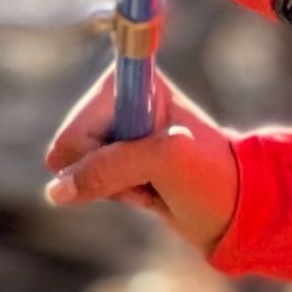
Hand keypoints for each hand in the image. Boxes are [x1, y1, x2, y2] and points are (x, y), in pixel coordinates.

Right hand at [42, 65, 240, 255]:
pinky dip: (115, 195)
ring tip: (152, 182)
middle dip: (104, 172)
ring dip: (112, 187)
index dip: (89, 135)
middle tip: (148, 174)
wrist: (234, 209)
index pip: (82, 124)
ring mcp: (115, 130)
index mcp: (132, 82)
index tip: (113, 102)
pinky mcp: (115, 158)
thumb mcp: (164, 162)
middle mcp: (118, 100)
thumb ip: (109, 168)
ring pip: (75, 169)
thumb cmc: (209, 175)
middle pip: (70, 147)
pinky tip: (145, 191)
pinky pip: (87, 184)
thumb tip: (56, 190)